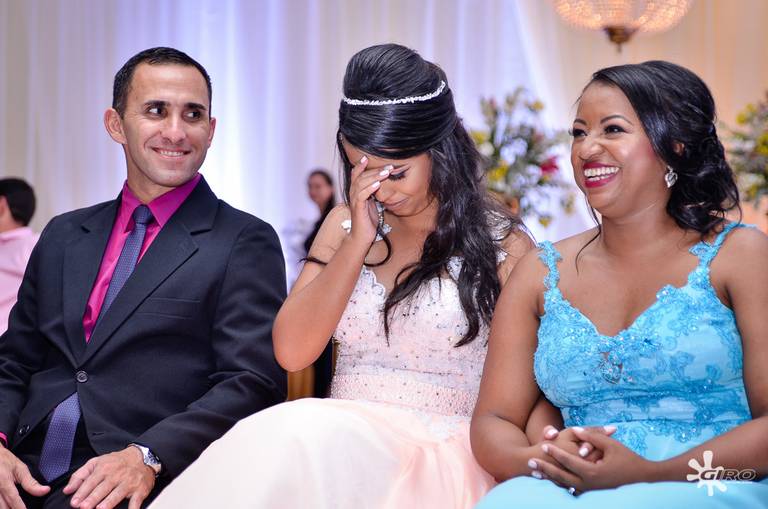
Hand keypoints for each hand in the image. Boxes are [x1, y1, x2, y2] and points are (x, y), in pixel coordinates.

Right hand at [0, 446, 49, 508]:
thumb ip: (31, 482)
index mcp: (4, 481)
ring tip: (17, 508)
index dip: (20, 508)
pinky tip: (9, 506)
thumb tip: (45, 491)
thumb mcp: (20, 469)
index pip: (13, 499)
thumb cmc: (6, 461)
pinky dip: (2, 505)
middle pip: (3, 506)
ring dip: (6, 508)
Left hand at [63, 447, 154, 508]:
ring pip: (118, 493)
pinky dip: (133, 507)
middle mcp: (116, 475)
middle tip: (84, 507)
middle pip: (103, 488)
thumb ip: (80, 475)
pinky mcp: (140, 489)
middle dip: (93, 498)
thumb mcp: (97, 462)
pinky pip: (136, 499)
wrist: (143, 456)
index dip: (82, 493)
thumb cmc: (117, 462)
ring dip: (109, 502)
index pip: (91, 482)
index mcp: (104, 468)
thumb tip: (67, 490)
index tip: (74, 502)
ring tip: (100, 508)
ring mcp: (129, 482)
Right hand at [347, 155, 390, 245]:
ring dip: (374, 176)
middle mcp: (353, 195)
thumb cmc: (368, 221)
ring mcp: (355, 201)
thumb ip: (374, 193)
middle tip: (389, 165)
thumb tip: (382, 183)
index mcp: (356, 192)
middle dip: (374, 169)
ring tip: (386, 172)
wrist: (361, 237)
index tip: (367, 156)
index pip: (355, 175)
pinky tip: (378, 184)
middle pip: (360, 177)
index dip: (360, 165)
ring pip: (361, 184)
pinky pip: (362, 195)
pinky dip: (370, 188)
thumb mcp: (372, 204)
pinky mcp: (358, 209)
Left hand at [533, 426, 653, 492]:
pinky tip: (551, 481)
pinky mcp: (593, 494)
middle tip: (530, 463)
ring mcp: (590, 491)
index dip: (555, 453)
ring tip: (535, 474)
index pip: (568, 461)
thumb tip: (576, 429)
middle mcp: (589, 485)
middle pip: (561, 477)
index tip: (543, 445)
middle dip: (545, 469)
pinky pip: (572, 490)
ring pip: (565, 486)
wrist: (645, 480)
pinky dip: (560, 485)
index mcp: (592, 473)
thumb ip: (592, 437)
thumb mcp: (612, 446)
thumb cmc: (629, 460)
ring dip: (549, 479)